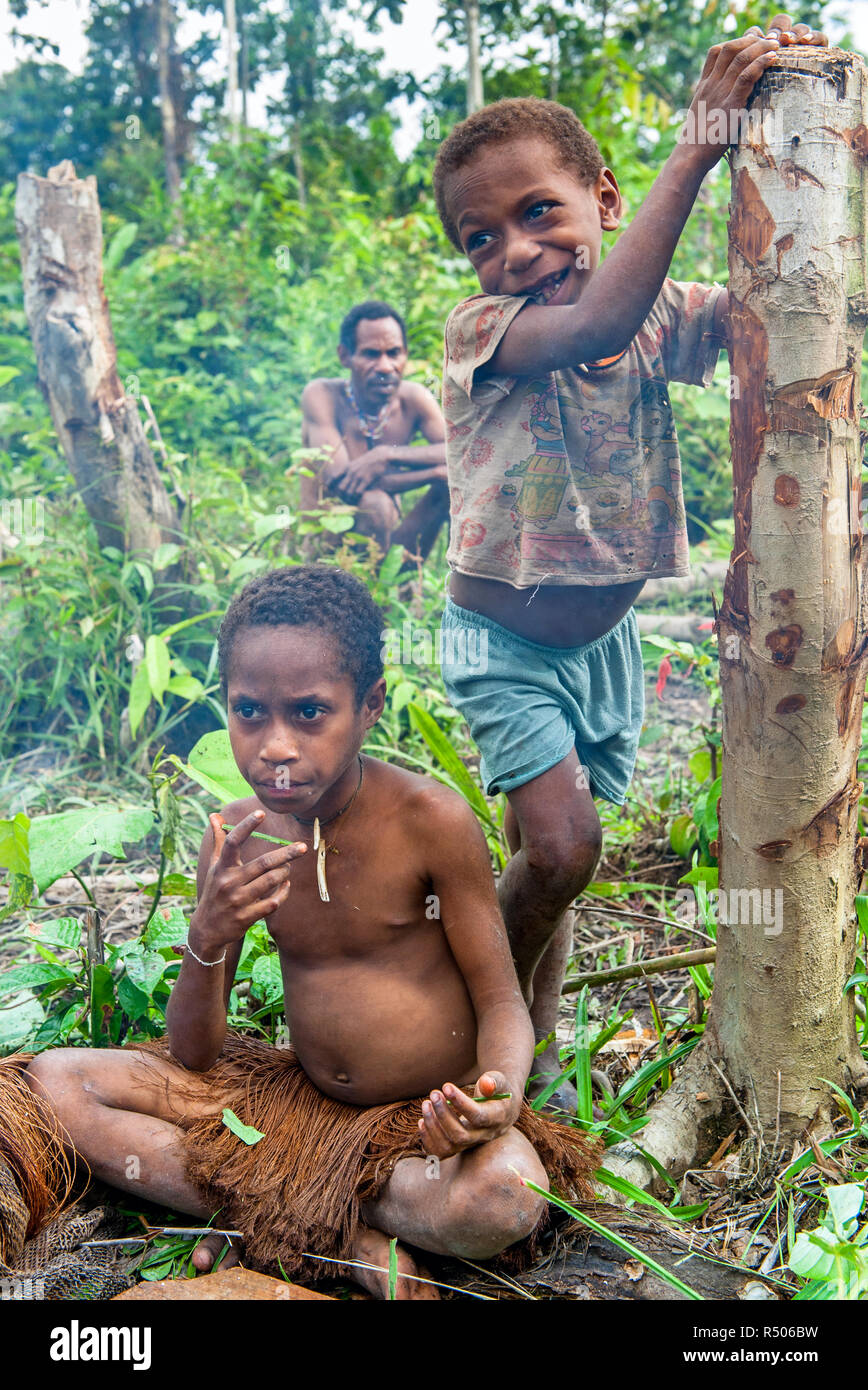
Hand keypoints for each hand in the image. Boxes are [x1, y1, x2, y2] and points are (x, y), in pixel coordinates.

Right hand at [188, 811, 306, 956]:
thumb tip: (214, 815)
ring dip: (284, 873)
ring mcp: (237, 900)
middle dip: (286, 854)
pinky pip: (273, 903)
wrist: (207, 929)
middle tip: (302, 847)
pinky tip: (285, 886)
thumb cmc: (214, 891)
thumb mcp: (213, 867)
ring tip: (288, 869)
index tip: (261, 812)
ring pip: (271, 881)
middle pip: (263, 863)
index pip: (232, 842)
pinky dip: (283, 893)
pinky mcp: (246, 917)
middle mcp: (228, 882)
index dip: (246, 826)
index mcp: (221, 867)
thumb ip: (218, 841)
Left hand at [330, 446, 390, 498]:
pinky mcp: (366, 480)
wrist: (380, 456)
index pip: (334, 477)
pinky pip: (358, 492)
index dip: (330, 484)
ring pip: (348, 492)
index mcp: (347, 467)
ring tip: (351, 501)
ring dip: (349, 498)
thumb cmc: (368, 461)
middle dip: (340, 495)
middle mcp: (351, 472)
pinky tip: (359, 497)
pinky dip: (357, 497)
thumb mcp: (355, 463)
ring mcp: (358, 476)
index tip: (328, 489)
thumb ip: (348, 470)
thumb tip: (340, 476)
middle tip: (343, 498)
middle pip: (340, 488)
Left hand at [418, 1071, 519, 1159]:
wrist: (500, 1111)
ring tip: (426, 1103)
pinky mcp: (457, 1147)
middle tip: (434, 1093)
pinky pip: (440, 1153)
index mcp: (496, 1119)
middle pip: (460, 1136)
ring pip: (448, 1146)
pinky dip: (428, 1139)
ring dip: (432, 1126)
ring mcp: (469, 1144)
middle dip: (443, 1115)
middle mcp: (483, 1136)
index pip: (478, 1117)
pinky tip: (422, 1120)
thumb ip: (494, 1081)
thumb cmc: (497, 1092)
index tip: (446, 1086)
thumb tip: (485, 1083)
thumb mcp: (500, 1082)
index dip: (461, 1103)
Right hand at [681, 14, 826, 170]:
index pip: (716, 52)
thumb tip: (729, 105)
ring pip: (741, 58)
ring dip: (761, 48)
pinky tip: (772, 59)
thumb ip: (714, 104)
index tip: (752, 43)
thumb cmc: (699, 143)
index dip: (735, 42)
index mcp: (703, 86)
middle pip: (730, 48)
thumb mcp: (703, 118)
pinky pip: (747, 76)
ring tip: (776, 46)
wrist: (690, 156)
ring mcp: (720, 93)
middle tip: (769, 40)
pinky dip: (761, 64)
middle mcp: (711, 85)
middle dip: (751, 40)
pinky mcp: (731, 105)